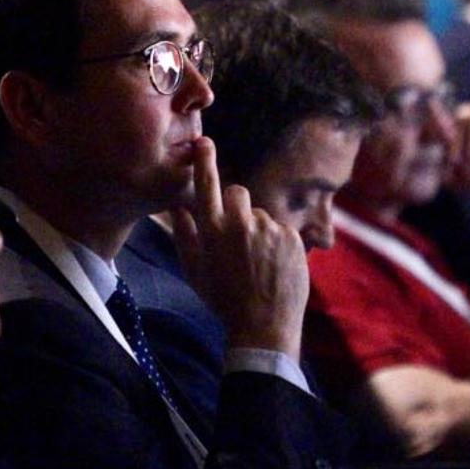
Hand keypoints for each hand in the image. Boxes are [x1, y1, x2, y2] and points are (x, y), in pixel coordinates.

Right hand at [173, 138, 307, 358]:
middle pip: (237, 192)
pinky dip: (277, 243)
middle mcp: (240, 224)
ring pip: (260, 215)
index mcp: (212, 230)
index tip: (204, 142)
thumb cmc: (223, 300)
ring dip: (258, 230)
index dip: (205, 160)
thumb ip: (184, 235)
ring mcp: (269, 229)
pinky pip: (281, 229)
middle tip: (236, 237)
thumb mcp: (194, 271)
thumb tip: (178, 207)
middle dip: (235, 207)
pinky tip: (273, 267)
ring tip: (257, 263)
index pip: (207, 184)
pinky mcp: (292, 237)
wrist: (263, 326)